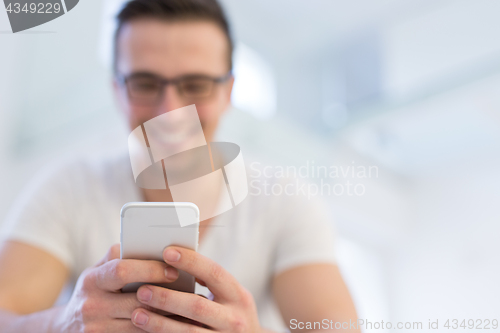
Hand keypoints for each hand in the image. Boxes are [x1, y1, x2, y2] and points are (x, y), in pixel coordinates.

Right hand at [55, 244, 178, 332]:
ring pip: (140, 324)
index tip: (174, 270)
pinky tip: (172, 327)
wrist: (66, 328)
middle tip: (190, 294)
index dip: (150, 269)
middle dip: (165, 297)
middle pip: (136, 301)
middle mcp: (91, 306)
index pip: (122, 271)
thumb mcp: (97, 270)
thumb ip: (119, 255)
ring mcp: (97, 329)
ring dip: (166, 318)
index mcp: (92, 280)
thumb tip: (148, 242)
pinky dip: (155, 332)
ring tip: (188, 311)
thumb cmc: (93, 291)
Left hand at [131, 246, 262, 331]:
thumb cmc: (231, 314)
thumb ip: (210, 282)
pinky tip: (146, 332)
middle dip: (167, 297)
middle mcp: (234, 319)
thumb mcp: (230, 296)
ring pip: (188, 332)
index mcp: (238, 296)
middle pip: (197, 306)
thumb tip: (173, 261)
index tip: (167, 252)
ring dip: (159, 323)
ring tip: (137, 314)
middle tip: (141, 289)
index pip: (214, 273)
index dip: (191, 261)